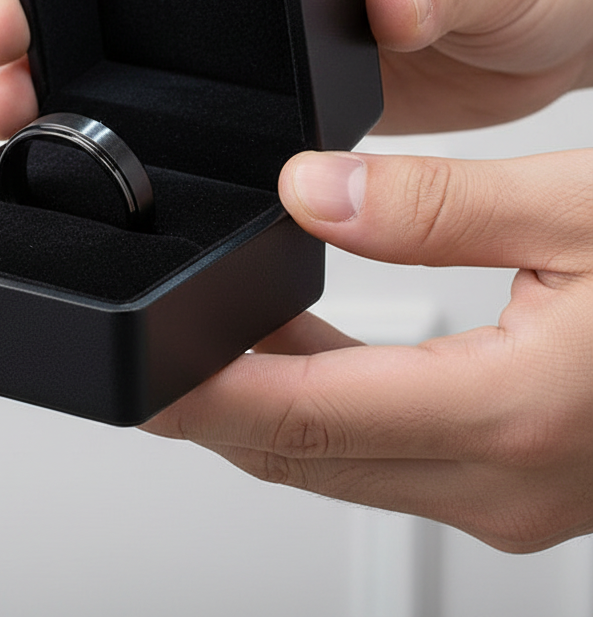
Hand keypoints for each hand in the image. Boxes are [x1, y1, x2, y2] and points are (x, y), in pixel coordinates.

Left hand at [142, 147, 592, 552]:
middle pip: (304, 453)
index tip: (138, 371)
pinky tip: (292, 353)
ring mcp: (515, 493)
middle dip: (209, 409)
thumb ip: (436, 205)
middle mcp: (506, 479)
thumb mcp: (586, 209)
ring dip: (261, 408)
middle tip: (142, 356)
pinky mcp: (520, 477)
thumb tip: (313, 193)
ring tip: (197, 344)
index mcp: (513, 412)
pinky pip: (386, 451)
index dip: (200, 396)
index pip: (300, 420)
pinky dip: (323, 408)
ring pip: (339, 459)